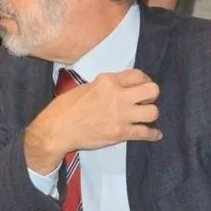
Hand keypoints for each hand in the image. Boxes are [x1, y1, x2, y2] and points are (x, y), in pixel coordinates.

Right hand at [24, 69, 161, 174]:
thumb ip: (106, 86)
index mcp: (107, 81)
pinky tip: (154, 134)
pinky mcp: (120, 133)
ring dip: (150, 115)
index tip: (141, 86)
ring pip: (153, 112)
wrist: (57, 130)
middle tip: (144, 101)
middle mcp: (117, 96)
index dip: (143, 80)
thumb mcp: (86, 87)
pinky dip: (153, 135)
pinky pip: (146, 133)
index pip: (138, 75)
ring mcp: (120, 116)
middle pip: (153, 90)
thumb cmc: (65, 108)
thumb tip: (120, 88)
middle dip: (151, 95)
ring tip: (143, 117)